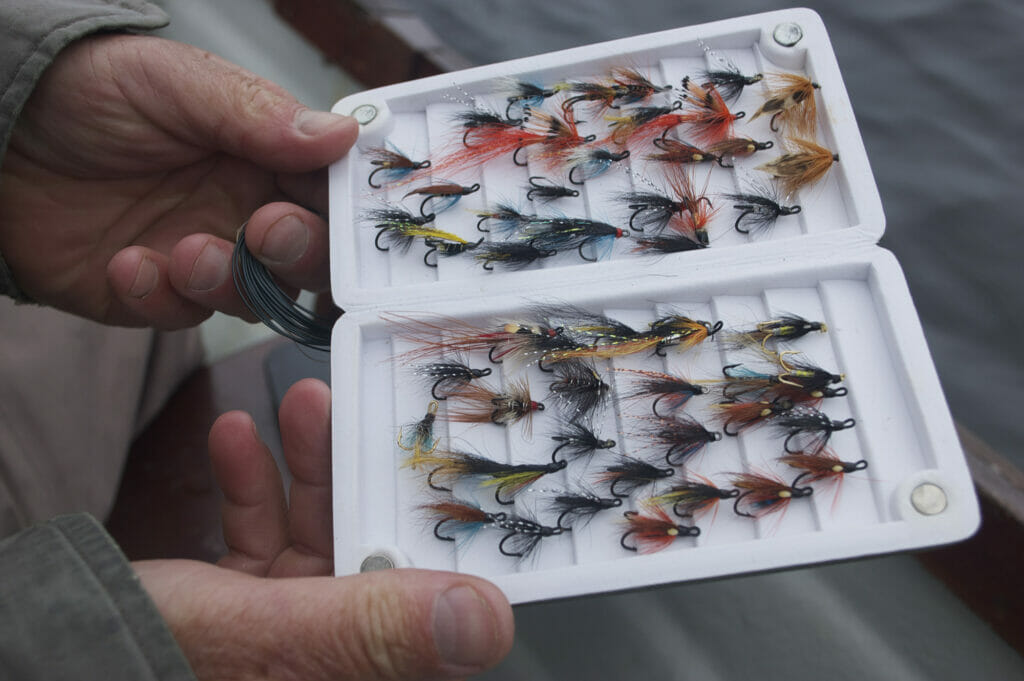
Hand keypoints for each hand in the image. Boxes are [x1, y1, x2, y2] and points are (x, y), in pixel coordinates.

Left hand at [0, 34, 355, 327]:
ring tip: (185, 252)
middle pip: (312, 258)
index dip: (344, 210)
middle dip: (300, 252)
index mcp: (263, 156)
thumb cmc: (87, 94)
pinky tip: (126, 263)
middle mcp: (244, 210)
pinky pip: (182, 316)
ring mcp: (203, 255)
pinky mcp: (155, 293)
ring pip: (258, 298)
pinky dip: (160, 299)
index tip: (337, 213)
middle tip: (264, 230)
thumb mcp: (172, 84)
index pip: (330, 192)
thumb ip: (255, 113)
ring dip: (230, 282)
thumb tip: (341, 135)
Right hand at [134, 379, 514, 679]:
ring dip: (307, 462)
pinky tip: (233, 437)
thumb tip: (487, 621)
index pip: (432, 607)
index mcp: (352, 669)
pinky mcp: (244, 604)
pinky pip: (262, 532)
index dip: (451, 539)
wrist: (47, 647)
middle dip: (360, 472)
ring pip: (318, 529)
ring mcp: (286, 628)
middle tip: (360, 407)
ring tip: (300, 401)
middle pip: (374, 550)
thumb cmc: (143, 657)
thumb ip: (373, 625)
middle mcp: (327, 653)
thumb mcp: (268, 632)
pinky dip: (251, 483)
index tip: (451, 468)